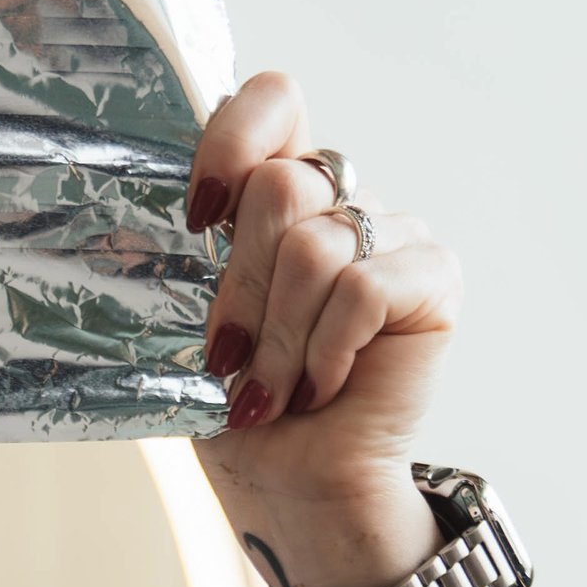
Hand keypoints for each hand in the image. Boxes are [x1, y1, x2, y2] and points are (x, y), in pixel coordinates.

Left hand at [184, 70, 460, 586]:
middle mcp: (340, 200)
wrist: (290, 485)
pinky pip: (364, 287)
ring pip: (315, 246)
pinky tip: (322, 386)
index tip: (198, 217)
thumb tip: (154, 215)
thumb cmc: (238, 406)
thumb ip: (190, 255)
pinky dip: (328, 349)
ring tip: (273, 391)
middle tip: (232, 357)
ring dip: (280, 339)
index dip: (231, 140)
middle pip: (279, 186)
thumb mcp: (192, 321)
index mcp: (277, 195)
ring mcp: (393, 234)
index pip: (274, 100)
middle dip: (241, 289)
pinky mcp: (433, 278)